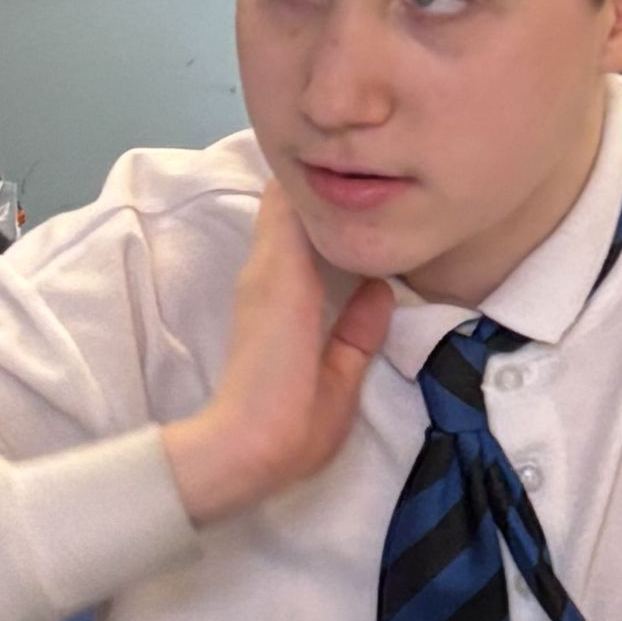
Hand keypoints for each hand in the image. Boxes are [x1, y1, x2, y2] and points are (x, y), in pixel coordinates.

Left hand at [164, 181, 393, 525]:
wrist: (239, 452)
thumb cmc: (292, 416)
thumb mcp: (342, 375)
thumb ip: (362, 329)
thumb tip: (382, 288)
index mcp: (287, 278)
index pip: (291, 200)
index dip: (323, 178)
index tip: (361, 168)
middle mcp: (267, 272)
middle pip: (286, 204)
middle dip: (324, 189)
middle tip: (372, 182)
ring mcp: (259, 287)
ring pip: (284, 226)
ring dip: (317, 214)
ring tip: (364, 206)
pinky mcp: (260, 307)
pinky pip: (284, 253)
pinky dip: (310, 240)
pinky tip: (344, 244)